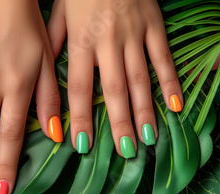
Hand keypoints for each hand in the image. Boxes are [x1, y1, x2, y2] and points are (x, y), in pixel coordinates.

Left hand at [48, 0, 182, 157]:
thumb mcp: (57, 16)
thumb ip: (52, 49)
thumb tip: (43, 79)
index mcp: (81, 42)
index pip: (80, 88)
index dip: (81, 118)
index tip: (82, 145)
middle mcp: (108, 42)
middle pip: (114, 90)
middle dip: (119, 123)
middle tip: (125, 151)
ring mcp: (134, 34)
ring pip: (140, 78)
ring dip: (145, 110)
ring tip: (149, 138)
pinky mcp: (154, 25)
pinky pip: (163, 57)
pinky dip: (170, 81)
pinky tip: (175, 105)